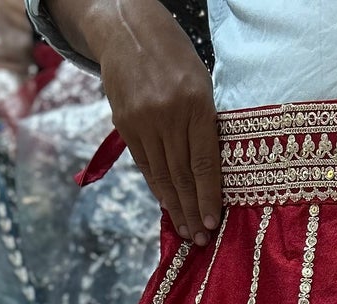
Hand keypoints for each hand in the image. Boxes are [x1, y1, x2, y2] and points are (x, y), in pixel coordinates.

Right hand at [48, 0, 221, 240]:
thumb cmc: (174, 56)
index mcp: (196, 104)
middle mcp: (168, 115)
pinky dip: (157, 187)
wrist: (126, 30)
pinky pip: (144, 164)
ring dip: (174, 207)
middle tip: (199, 240)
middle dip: (191, 211)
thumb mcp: (201, 83)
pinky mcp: (125, 125)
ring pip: (162, 175)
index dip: (208, 197)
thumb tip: (210, 171)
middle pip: (182, 175)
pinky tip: (166, 205)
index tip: (211, 223)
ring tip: (184, 231)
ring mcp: (143, 121)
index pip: (204, 163)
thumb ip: (205, 125)